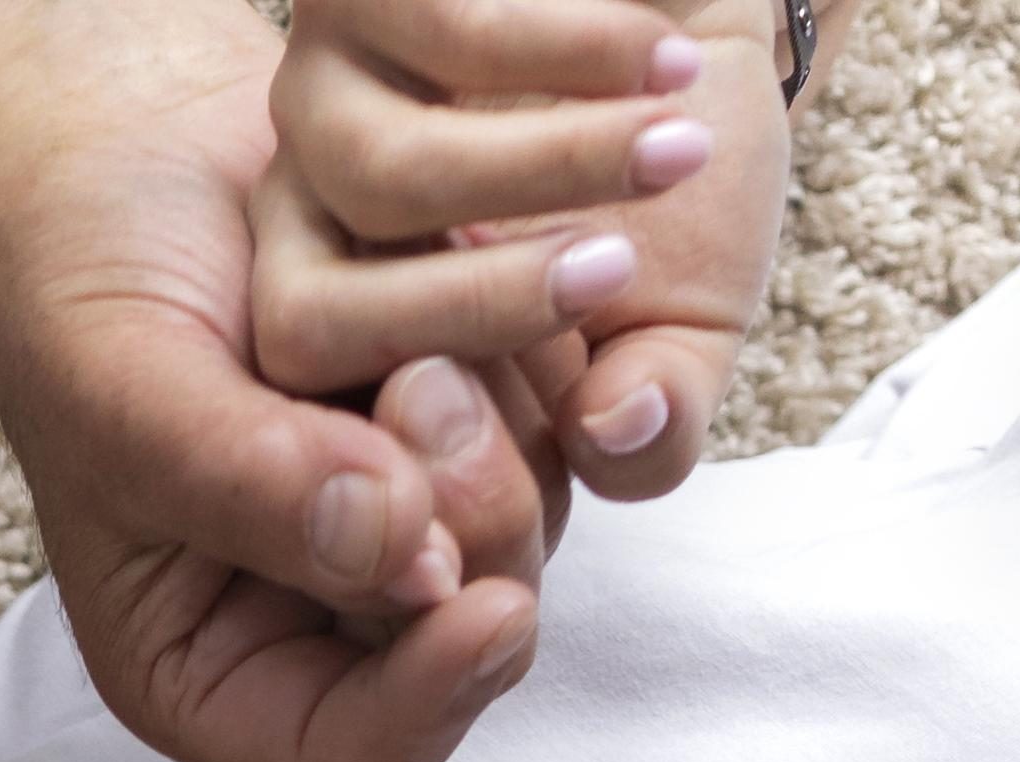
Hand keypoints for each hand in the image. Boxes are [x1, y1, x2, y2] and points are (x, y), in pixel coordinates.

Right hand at [0, 62, 568, 761]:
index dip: (425, 704)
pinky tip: (455, 289)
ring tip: (414, 328)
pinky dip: (527, 364)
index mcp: (207, 670)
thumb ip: (246, 483)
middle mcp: (313, 626)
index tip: (481, 605)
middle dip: (466, 521)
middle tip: (421, 382)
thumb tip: (395, 553)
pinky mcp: (461, 437)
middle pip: (461, 650)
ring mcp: (400, 532)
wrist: (124, 149)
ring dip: (496, 425)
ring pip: (524, 536)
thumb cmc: (82, 285)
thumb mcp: (125, 393)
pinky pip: (556, 431)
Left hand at [257, 0, 795, 495]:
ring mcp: (318, 111)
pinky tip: (667, 66)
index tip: (576, 419)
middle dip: (473, 308)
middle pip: (306, 325)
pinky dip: (580, 52)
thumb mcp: (689, 320)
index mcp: (361, 353)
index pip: (315, 451)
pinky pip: (444, 36)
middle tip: (615, 272)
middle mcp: (305, 241)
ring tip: (678, 149)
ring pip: (379, 177)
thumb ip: (657, 418)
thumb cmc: (686, 166)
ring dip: (551, 165)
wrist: (714, 6)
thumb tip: (615, 437)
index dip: (424, 458)